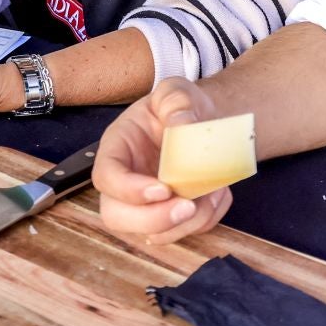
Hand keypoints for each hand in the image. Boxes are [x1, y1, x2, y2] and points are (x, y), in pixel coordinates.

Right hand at [95, 77, 233, 246]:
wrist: (203, 121)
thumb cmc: (182, 106)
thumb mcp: (176, 91)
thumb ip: (176, 103)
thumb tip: (181, 127)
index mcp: (118, 147)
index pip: (106, 177)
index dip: (128, 190)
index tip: (163, 189)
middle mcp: (125, 181)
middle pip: (117, 216)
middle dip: (153, 219)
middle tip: (187, 207)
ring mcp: (146, 203)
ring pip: (152, 234)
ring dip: (186, 224)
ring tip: (213, 192)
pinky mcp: (170, 215)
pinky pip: (184, 233)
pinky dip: (206, 220)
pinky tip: (219, 193)